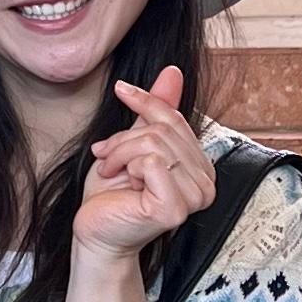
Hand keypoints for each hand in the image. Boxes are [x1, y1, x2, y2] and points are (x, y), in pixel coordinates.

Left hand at [70, 65, 216, 265]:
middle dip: (125, 139)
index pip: (176, 118)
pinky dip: (128, 168)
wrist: (95, 230)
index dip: (146, 101)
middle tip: (107, 158)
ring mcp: (195, 198)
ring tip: (113, 172)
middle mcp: (207, 183)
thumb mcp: (132, 142)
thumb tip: (173, 71)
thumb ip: (155, 111)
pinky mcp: (175, 209)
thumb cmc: (111, 193)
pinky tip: (125, 187)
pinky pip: (151, 162)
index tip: (120, 89)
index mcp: (201, 167)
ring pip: (154, 144)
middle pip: (163, 130)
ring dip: (121, 154)